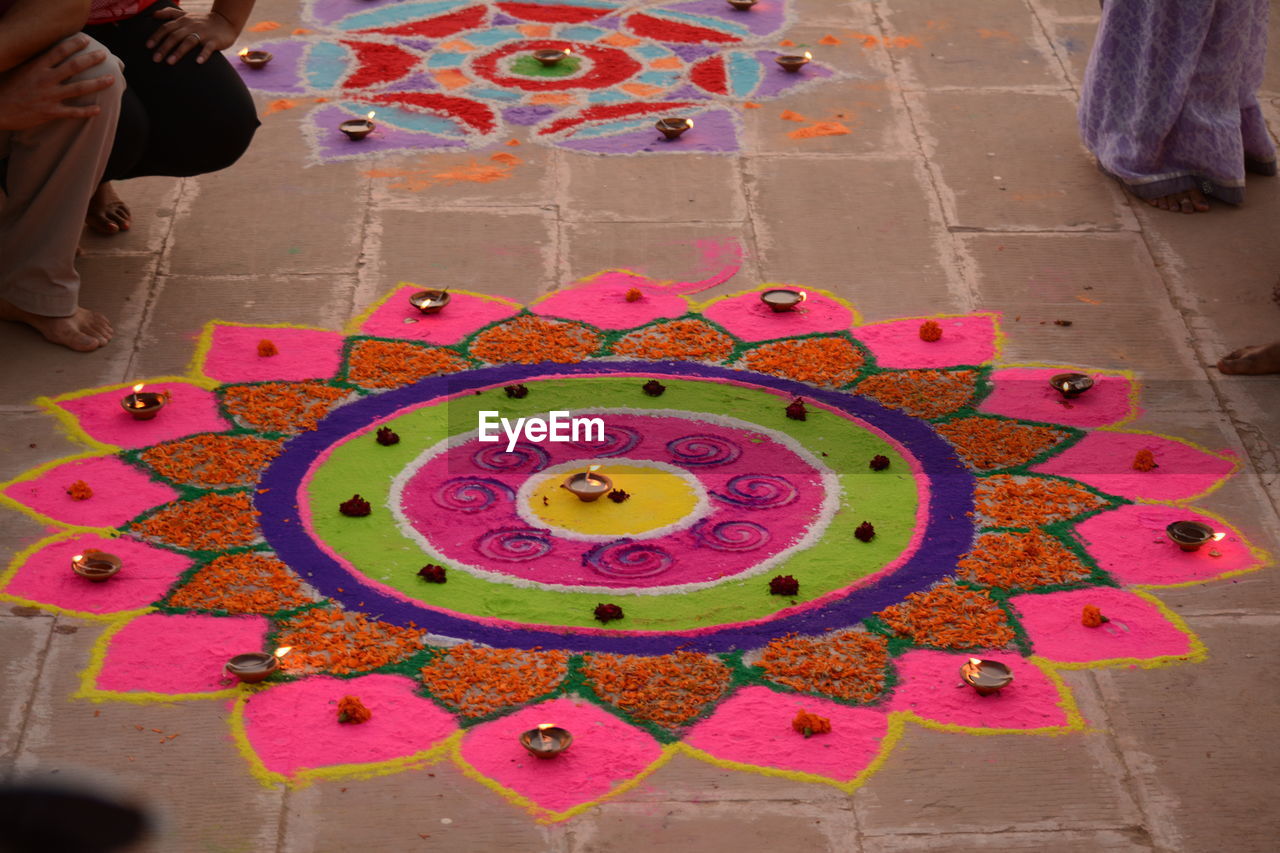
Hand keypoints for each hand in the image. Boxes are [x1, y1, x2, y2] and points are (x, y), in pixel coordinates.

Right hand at [0, 36, 115, 130]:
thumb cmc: (7, 88)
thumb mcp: (20, 71)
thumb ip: (37, 64)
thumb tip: (52, 57)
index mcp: (36, 67)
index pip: (58, 52)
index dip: (74, 44)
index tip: (86, 40)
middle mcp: (44, 80)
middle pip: (73, 67)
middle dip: (91, 59)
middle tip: (104, 55)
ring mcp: (49, 96)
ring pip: (78, 88)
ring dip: (97, 84)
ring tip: (111, 79)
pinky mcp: (50, 113)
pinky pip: (73, 112)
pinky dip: (87, 111)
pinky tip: (99, 110)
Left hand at [145, 7, 237, 64]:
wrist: (226, 21)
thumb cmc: (202, 21)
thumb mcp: (185, 15)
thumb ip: (169, 14)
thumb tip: (153, 14)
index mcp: (183, 21)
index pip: (166, 27)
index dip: (156, 36)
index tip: (148, 47)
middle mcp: (191, 26)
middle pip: (175, 36)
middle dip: (164, 47)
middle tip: (155, 59)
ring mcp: (203, 33)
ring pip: (188, 41)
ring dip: (179, 52)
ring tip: (170, 62)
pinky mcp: (215, 41)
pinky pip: (208, 48)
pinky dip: (203, 54)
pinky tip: (198, 62)